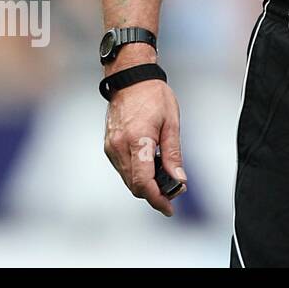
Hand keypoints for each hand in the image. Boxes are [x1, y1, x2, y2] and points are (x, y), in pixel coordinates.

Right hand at [103, 79, 185, 216]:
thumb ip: (173, 153)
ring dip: (145, 184)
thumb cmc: (154, 96)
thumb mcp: (172, 123)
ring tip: (165, 179)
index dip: (157, 198)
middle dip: (154, 194)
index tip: (169, 208)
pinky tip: (151, 166)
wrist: (129, 79)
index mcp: (137, 140)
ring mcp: (111, 147)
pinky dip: (137, 173)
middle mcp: (119, 147)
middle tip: (174, 192)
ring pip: (128, 179)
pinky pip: (123, 168)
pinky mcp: (109, 146)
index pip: (143, 181)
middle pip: (134, 185)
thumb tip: (179, 179)